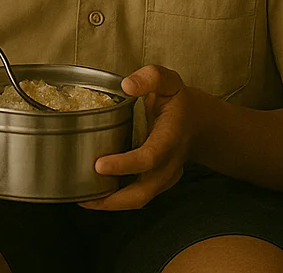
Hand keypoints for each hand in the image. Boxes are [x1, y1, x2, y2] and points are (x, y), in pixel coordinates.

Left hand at [82, 64, 200, 210]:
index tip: (98, 165)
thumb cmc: (178, 101)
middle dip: (113, 199)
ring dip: (111, 204)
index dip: (124, 165)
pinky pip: (138, 197)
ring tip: (82, 198)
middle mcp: (169, 163)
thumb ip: (150, 78)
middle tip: (83, 196)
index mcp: (170, 138)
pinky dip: (116, 200)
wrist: (200, 124)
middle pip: (143, 192)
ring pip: (139, 200)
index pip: (149, 158)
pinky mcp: (158, 183)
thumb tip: (127, 86)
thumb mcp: (168, 81)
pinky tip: (94, 194)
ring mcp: (165, 177)